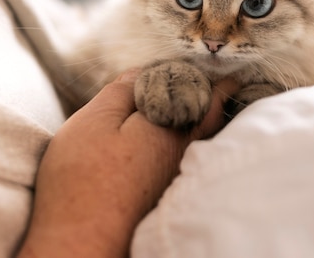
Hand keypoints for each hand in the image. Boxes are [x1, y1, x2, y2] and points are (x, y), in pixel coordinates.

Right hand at [17, 69, 238, 257]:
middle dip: (218, 102)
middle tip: (226, 87)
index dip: (219, 84)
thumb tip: (142, 72)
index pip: (208, 98)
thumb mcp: (95, 120)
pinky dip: (186, 140)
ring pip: (197, 140)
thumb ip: (123, 91)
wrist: (82, 242)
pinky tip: (173, 136)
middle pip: (209, 121)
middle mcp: (180, 154)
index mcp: (171, 130)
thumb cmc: (83, 179)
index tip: (232, 75)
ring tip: (204, 104)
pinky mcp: (161, 194)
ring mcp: (173, 177)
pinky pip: (183, 157)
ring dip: (203, 120)